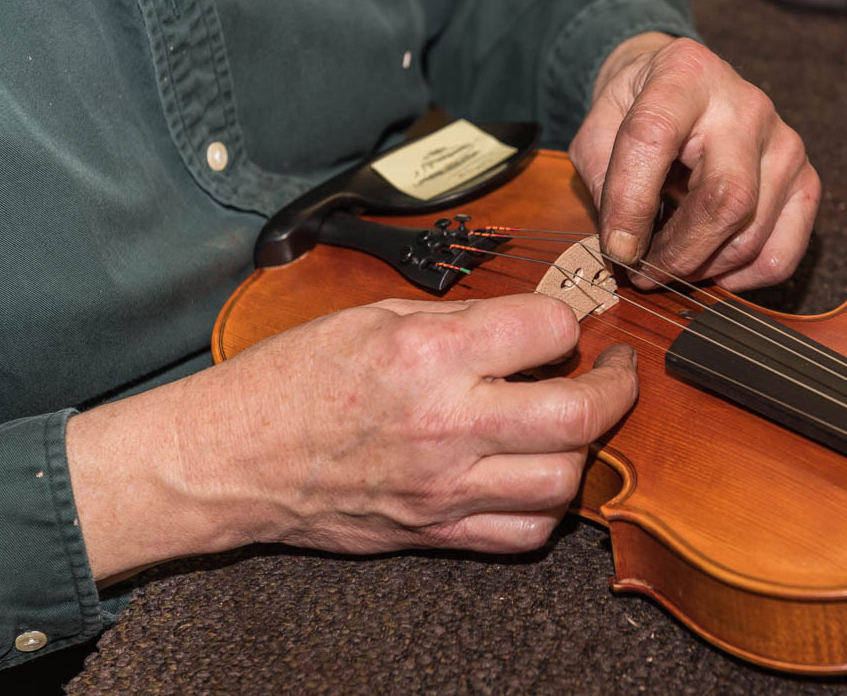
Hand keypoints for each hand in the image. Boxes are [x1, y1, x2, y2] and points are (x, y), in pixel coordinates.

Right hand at [66, 294, 637, 583]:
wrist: (230, 456)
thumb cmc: (290, 379)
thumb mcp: (372, 314)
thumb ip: (459, 320)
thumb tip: (524, 326)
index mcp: (429, 352)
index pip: (549, 329)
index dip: (565, 319)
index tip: (560, 324)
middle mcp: (446, 421)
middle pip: (578, 414)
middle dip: (616, 388)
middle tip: (613, 372)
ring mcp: (444, 484)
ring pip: (563, 480)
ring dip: (584, 448)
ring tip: (573, 423)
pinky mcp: (435, 529)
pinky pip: (522, 532)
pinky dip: (546, 506)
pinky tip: (535, 475)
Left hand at [570, 33, 819, 291]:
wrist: (686, 87)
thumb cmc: (638, 108)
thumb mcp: (599, 126)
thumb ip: (603, 179)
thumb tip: (625, 248)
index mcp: (684, 74)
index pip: (654, 138)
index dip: (629, 203)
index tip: (617, 250)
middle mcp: (746, 105)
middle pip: (726, 197)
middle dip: (679, 253)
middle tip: (643, 275)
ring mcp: (784, 144)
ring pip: (753, 233)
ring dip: (703, 269)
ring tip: (669, 268)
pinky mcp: (805, 179)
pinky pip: (781, 253)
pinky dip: (741, 278)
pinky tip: (709, 267)